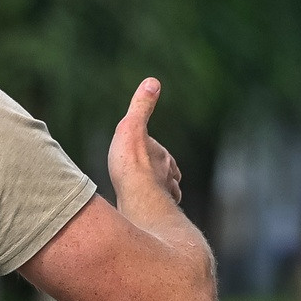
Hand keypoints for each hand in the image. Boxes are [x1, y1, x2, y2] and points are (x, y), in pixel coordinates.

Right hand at [107, 78, 182, 205]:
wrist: (136, 198)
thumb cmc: (132, 163)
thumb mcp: (132, 126)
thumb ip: (142, 107)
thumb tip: (153, 82)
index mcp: (164, 159)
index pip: (164, 156)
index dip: (157, 156)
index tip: (148, 156)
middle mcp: (168, 179)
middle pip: (168, 177)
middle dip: (162, 178)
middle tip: (150, 179)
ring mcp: (163, 199)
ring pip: (165, 197)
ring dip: (158, 197)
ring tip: (146, 199)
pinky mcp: (155, 218)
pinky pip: (155, 215)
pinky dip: (151, 214)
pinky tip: (142, 216)